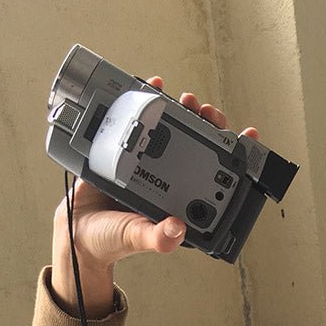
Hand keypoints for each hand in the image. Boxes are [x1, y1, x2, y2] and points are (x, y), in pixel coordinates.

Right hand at [50, 77, 258, 314]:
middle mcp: (171, 180)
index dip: (234, 158)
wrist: (78, 230)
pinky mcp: (127, 148)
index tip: (247, 136)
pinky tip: (155, 86)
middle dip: (209, 126)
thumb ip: (156, 238)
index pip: (216, 177)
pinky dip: (150, 101)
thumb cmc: (113, 239)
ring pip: (175, 131)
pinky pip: (143, 121)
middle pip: (199, 146)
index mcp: (182, 201)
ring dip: (184, 111)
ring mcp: (151, 162)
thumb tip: (176, 229)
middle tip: (207, 112)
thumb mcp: (137, 238)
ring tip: (186, 99)